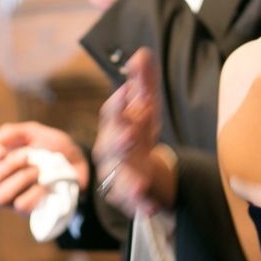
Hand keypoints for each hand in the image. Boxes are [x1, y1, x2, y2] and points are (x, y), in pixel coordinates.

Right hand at [0, 121, 88, 216]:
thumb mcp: (34, 132)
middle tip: (26, 156)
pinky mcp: (27, 210)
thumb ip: (14, 132)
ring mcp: (12, 198)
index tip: (1, 150)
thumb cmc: (52, 146)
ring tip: (37, 169)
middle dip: (5, 167)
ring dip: (19, 179)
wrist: (78, 160)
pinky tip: (44, 184)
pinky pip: (21, 206)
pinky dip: (33, 193)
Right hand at [92, 48, 174, 216]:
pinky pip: (133, 203)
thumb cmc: (138, 131)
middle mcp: (110, 150)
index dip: (118, 103)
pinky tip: (150, 207)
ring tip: (140, 183)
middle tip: (130, 136)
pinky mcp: (127, 197)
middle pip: (110, 146)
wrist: (142, 169)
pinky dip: (141, 205)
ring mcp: (117, 174)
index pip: (112, 113)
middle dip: (119, 141)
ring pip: (118, 178)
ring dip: (129, 181)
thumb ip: (144, 80)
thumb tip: (142, 53)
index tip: (127, 91)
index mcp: (114, 125)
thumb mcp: (146, 105)